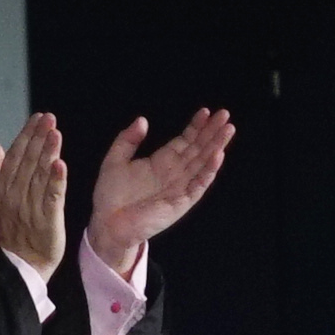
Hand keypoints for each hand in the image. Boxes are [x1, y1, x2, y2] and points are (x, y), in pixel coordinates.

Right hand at [0, 111, 69, 278]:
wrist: (20, 266)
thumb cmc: (11, 233)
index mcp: (2, 191)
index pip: (14, 158)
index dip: (25, 137)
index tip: (37, 118)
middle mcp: (14, 196)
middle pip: (27, 163)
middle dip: (37, 139)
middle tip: (48, 118)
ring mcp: (30, 208)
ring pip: (39, 176)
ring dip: (47, 153)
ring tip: (55, 133)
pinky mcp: (47, 220)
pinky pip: (51, 198)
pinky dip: (55, 181)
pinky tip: (60, 164)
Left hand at [84, 107, 233, 276]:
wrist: (107, 223)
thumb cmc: (110, 195)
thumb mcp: (115, 161)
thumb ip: (127, 140)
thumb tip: (142, 120)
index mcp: (162, 161)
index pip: (185, 140)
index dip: (196, 126)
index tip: (207, 111)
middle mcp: (175, 172)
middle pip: (199, 148)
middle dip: (212, 131)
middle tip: (225, 114)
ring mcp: (180, 186)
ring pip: (203, 162)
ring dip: (216, 146)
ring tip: (228, 129)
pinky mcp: (181, 201)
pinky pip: (198, 184)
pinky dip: (209, 170)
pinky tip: (217, 155)